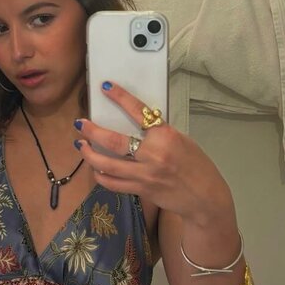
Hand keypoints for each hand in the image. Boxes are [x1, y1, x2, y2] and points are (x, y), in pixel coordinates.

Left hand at [74, 82, 229, 221]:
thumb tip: (137, 124)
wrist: (204, 197)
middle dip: (92, 132)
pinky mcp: (141, 190)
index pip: (138, 111)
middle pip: (114, 141)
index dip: (120, 97)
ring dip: (90, 155)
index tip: (105, 87)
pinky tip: (96, 169)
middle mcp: (153, 154)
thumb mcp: (182, 141)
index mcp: (166, 136)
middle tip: (80, 124)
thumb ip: (159, 133)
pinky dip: (101, 176)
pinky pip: (113, 183)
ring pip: (107, 165)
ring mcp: (145, 174)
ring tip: (81, 146)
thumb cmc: (196, 165)